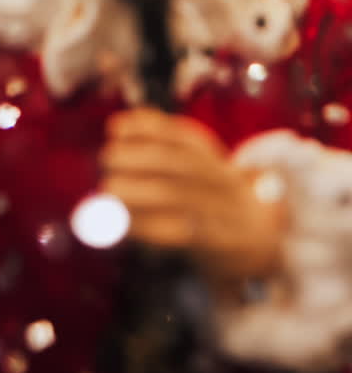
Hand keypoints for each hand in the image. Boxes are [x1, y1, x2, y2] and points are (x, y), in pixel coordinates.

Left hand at [100, 108, 286, 281]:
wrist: (266, 245)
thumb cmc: (216, 205)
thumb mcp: (201, 171)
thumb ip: (167, 149)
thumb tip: (118, 127)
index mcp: (216, 159)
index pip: (183, 136)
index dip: (149, 128)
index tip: (115, 127)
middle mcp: (223, 180)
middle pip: (179, 163)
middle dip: (139, 156)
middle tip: (106, 157)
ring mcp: (223, 211)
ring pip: (178, 196)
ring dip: (138, 190)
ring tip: (108, 188)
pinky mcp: (219, 242)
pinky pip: (181, 232)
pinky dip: (148, 226)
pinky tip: (123, 224)